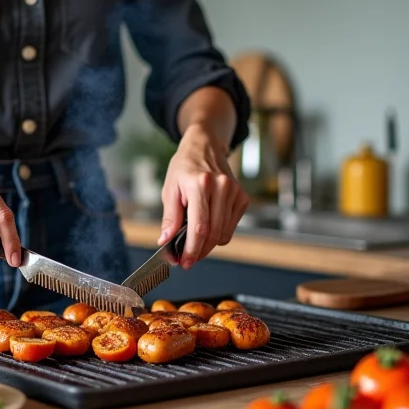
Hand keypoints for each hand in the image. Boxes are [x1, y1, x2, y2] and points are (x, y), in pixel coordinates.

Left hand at [159, 124, 248, 268]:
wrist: (205, 146)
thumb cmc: (185, 167)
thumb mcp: (170, 189)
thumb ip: (170, 218)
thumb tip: (166, 241)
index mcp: (200, 184)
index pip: (199, 227)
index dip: (192, 250)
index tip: (184, 262)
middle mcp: (221, 187)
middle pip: (213, 234)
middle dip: (199, 251)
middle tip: (186, 259)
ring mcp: (235, 192)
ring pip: (223, 234)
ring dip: (208, 245)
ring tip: (194, 242)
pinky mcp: (242, 198)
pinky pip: (231, 228)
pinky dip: (218, 234)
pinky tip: (208, 225)